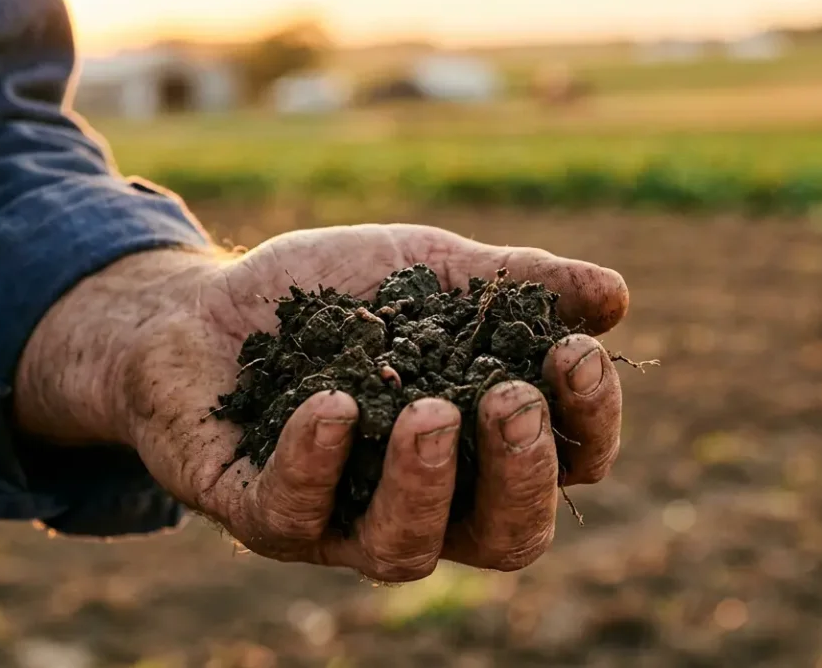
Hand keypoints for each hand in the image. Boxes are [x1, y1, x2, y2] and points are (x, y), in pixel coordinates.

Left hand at [16, 223, 628, 581]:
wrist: (206, 303)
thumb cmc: (336, 294)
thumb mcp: (432, 269)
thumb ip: (518, 283)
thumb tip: (615, 298)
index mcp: (484, 445)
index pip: (568, 464)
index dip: (589, 422)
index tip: (574, 353)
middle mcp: (428, 499)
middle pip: (508, 535)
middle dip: (521, 474)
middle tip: (509, 400)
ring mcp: (344, 519)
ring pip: (406, 551)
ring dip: (425, 485)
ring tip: (429, 414)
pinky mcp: (265, 516)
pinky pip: (298, 516)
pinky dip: (319, 461)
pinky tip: (330, 401)